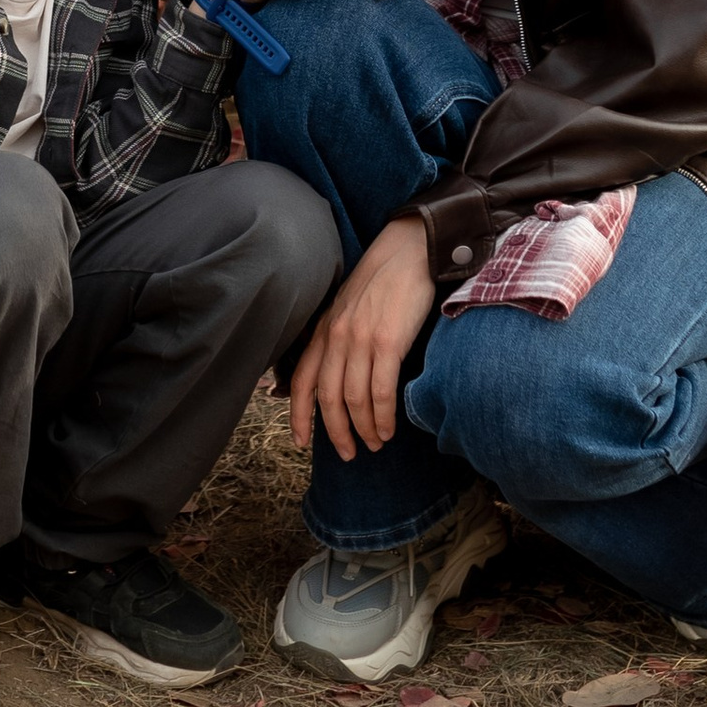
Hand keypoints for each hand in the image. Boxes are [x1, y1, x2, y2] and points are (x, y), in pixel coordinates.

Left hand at [289, 216, 437, 460]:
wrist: (408, 252)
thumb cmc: (381, 282)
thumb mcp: (346, 308)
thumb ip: (335, 338)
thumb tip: (329, 374)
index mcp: (324, 330)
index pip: (302, 381)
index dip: (298, 416)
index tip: (301, 442)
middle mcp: (337, 337)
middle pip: (328, 398)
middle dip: (336, 432)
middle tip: (348, 453)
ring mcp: (361, 339)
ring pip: (354, 399)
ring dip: (364, 428)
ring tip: (375, 443)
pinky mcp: (388, 342)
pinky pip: (380, 391)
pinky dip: (382, 417)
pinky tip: (388, 429)